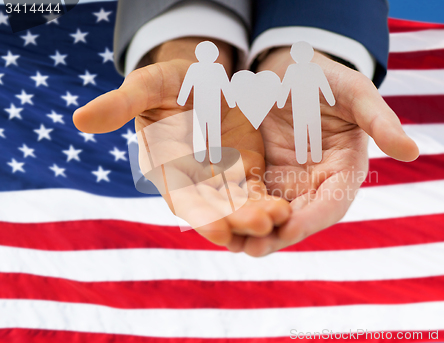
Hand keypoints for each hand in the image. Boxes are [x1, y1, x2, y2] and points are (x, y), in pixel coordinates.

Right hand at [73, 38, 290, 249]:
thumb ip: (121, 103)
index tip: (218, 229)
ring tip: (279, 219)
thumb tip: (80, 118)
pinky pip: (256, 191)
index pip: (181, 198)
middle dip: (237, 219)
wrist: (201, 79)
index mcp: (167, 168)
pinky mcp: (243, 171)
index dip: (199, 214)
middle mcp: (193, 181)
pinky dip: (268, 201)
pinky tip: (285, 208)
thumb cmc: (170, 82)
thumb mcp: (148, 86)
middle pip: (215, 208)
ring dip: (257, 215)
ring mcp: (220, 179)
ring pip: (239, 204)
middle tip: (260, 227)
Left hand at [237, 47, 418, 256]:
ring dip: (250, 230)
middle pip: (297, 218)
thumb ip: (380, 121)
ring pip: (270, 214)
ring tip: (228, 243)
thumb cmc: (327, 79)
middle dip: (275, 235)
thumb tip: (412, 151)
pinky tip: (215, 219)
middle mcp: (314, 185)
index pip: (332, 203)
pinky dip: (233, 210)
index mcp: (343, 172)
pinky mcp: (260, 175)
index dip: (313, 218)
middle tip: (251, 248)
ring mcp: (286, 183)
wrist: (289, 71)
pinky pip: (247, 197)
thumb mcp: (355, 93)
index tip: (291, 230)